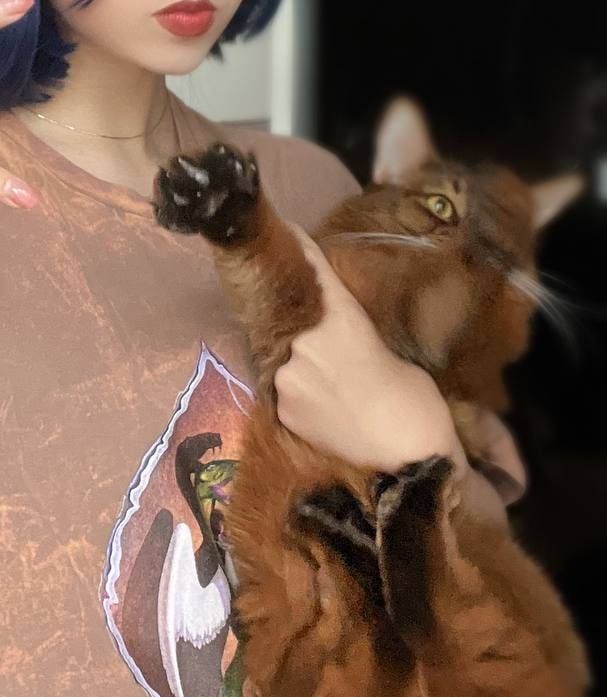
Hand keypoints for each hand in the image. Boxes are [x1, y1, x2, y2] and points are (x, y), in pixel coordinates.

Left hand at [276, 230, 514, 524]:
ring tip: (329, 376)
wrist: (408, 462)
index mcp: (339, 320)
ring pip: (286, 353)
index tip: (288, 234)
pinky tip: (324, 402)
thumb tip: (340, 337)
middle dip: (304, 319)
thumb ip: (355, 336)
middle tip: (325, 334)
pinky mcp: (281, 409)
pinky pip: (285, 387)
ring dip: (300, 358)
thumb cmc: (414, 402)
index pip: (310, 271)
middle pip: (293, 316)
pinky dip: (300, 389)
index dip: (299, 250)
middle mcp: (303, 342)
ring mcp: (287, 377)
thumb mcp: (390, 353)